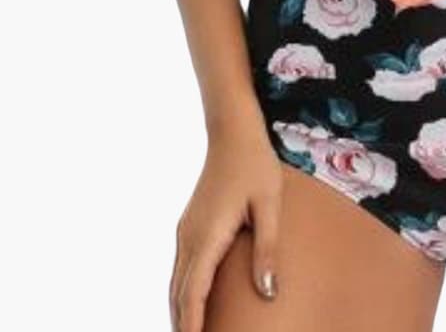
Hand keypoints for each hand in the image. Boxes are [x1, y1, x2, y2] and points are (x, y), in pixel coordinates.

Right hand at [169, 120, 283, 331]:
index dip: (191, 328)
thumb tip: (267, 294)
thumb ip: (267, 250)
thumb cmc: (256, 166)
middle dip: (183, 327)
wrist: (233, 133)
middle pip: (178, 296)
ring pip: (176, 285)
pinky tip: (193, 307)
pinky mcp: (189, 226)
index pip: (192, 296)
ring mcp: (186, 232)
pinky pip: (181, 270)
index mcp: (207, 237)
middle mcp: (189, 238)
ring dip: (181, 313)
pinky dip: (183, 295)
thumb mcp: (269, 206)